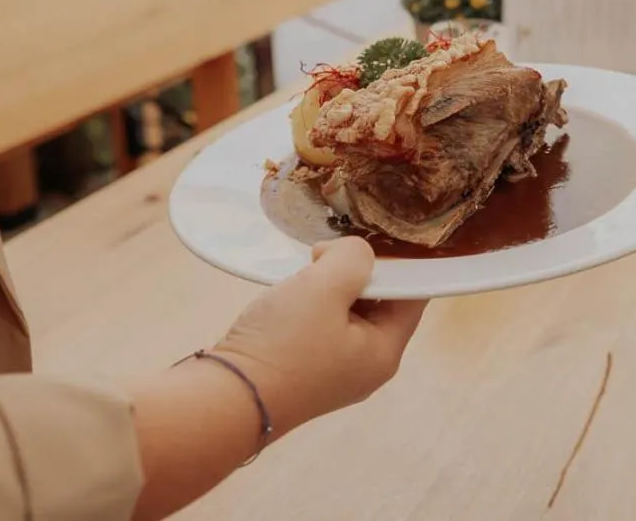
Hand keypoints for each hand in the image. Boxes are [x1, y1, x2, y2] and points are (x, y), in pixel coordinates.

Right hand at [214, 237, 426, 434]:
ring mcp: (333, 372)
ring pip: (347, 311)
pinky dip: (312, 304)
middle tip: (326, 254)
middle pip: (381, 302)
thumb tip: (353, 254)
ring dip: (331, 286)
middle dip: (358, 272)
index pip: (414, 296)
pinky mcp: (303, 371)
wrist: (221, 401)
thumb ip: (354, 258)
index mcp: (385, 351)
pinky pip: (320, 325)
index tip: (371, 235)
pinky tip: (290, 294)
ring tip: (305, 273)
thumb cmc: (281, 346)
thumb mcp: (324, 286)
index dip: (399, 261)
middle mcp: (366, 367)